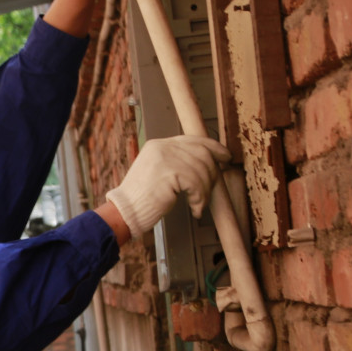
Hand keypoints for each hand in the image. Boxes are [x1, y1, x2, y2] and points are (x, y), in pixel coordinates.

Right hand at [107, 135, 229, 237]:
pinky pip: (196, 184)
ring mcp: (165, 158)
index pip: (193, 139)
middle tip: (212, 189)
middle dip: (212, 173)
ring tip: (198, 204)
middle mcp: (162, 147)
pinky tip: (195, 209)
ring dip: (205, 191)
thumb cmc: (142, 198)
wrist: (126, 211)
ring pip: (201, 170)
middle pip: (202, 153)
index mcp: (159, 145)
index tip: (226, 156)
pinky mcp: (169, 172)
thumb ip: (178, 164)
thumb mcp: (159, 173)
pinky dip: (200, 199)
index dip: (214, 147)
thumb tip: (207, 165)